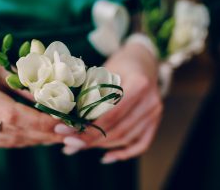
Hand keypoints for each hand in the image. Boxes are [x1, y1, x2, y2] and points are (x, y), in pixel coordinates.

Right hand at [0, 54, 63, 147]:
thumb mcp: (12, 70)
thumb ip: (31, 88)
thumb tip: (59, 107)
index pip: (11, 113)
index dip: (39, 121)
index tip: (64, 124)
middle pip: (14, 129)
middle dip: (46, 132)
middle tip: (70, 132)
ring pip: (12, 140)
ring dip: (40, 138)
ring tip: (61, 134)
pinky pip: (7, 143)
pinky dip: (28, 140)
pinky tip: (44, 136)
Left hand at [56, 43, 162, 162]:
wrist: (143, 61)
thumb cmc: (120, 64)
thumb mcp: (103, 71)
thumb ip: (89, 93)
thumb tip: (64, 117)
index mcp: (138, 84)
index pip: (111, 114)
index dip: (88, 128)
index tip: (66, 133)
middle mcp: (150, 101)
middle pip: (118, 130)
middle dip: (90, 139)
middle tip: (68, 143)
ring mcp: (155, 113)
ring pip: (126, 138)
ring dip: (101, 146)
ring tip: (78, 146)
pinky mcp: (155, 121)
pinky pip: (141, 144)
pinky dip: (124, 153)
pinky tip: (106, 157)